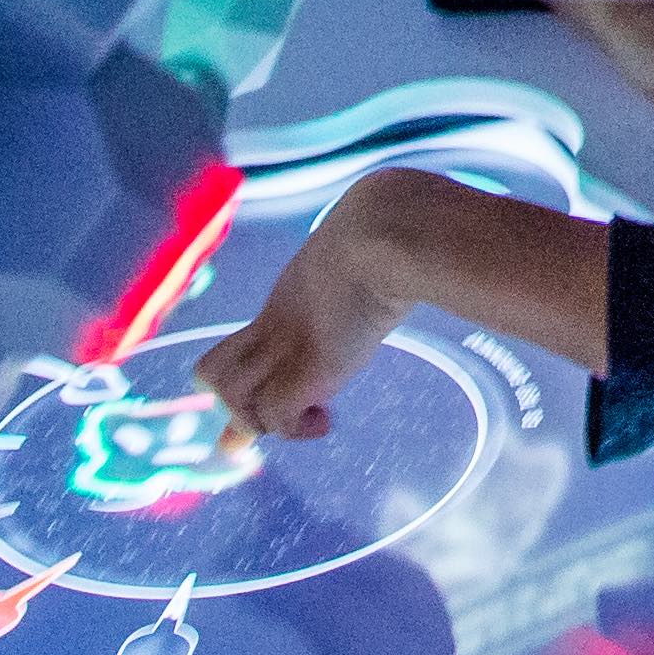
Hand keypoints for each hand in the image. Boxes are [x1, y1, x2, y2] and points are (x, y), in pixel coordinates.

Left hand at [205, 171, 608, 433]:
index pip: (233, 347)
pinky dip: (294, 429)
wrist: (392, 227)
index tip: (236, 422)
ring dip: (262, 420)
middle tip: (257, 435)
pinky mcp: (306, 366)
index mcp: (287, 303)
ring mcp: (286, 345)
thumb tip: (442, 219)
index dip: (231, 381)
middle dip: (231, 408)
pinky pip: (273, 416)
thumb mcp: (387, 249)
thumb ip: (396, 250)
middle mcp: (275, 326)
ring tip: (306, 416)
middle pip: (211, 374)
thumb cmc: (400, 230)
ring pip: (230, 397)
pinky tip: (326, 417)